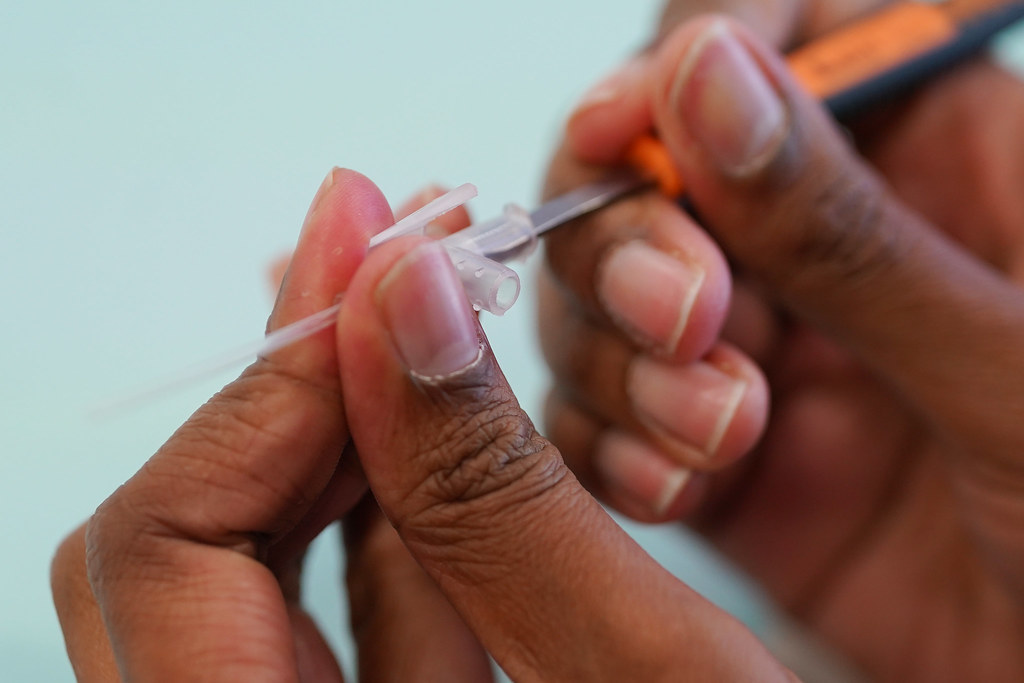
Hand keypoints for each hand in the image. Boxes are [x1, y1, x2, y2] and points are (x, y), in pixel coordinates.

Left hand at [52, 170, 794, 680]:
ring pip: (256, 573)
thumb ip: (502, 491)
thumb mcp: (663, 682)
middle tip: (397, 260)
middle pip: (184, 551)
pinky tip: (461, 443)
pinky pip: (335, 622)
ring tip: (436, 322)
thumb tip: (398, 295)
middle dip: (307, 386)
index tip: (362, 246)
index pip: (168, 552)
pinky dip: (395, 522)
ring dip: (352, 437)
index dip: (268, 380)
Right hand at [541, 2, 1023, 679]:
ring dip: (623, 360)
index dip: (680, 70)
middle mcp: (823, 247)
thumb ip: (849, 228)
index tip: (617, 129)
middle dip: (634, 241)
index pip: (778, 51)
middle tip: (684, 317)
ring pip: (604, 302)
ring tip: (717, 434)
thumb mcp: (1014, 363)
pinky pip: (604, 421)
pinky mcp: (710, 454)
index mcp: (932, 163)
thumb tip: (704, 76)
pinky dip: (611, 449)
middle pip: (651, 177)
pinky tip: (675, 490)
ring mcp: (760, 351)